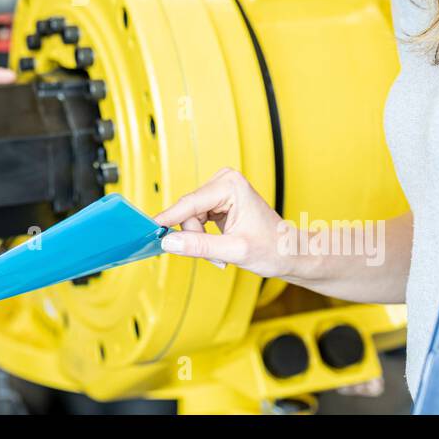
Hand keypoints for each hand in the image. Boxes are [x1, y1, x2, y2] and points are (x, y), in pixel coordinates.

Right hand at [155, 167, 289, 275]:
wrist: (289, 252)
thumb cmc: (273, 249)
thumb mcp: (234, 251)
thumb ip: (199, 246)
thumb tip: (169, 241)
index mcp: (230, 185)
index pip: (189, 203)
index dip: (168, 219)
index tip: (149, 229)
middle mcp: (224, 181)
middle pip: (188, 211)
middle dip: (195, 237)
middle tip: (214, 257)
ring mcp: (221, 190)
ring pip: (189, 217)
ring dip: (200, 239)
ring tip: (220, 254)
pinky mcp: (218, 201)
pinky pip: (196, 219)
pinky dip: (203, 237)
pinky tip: (219, 246)